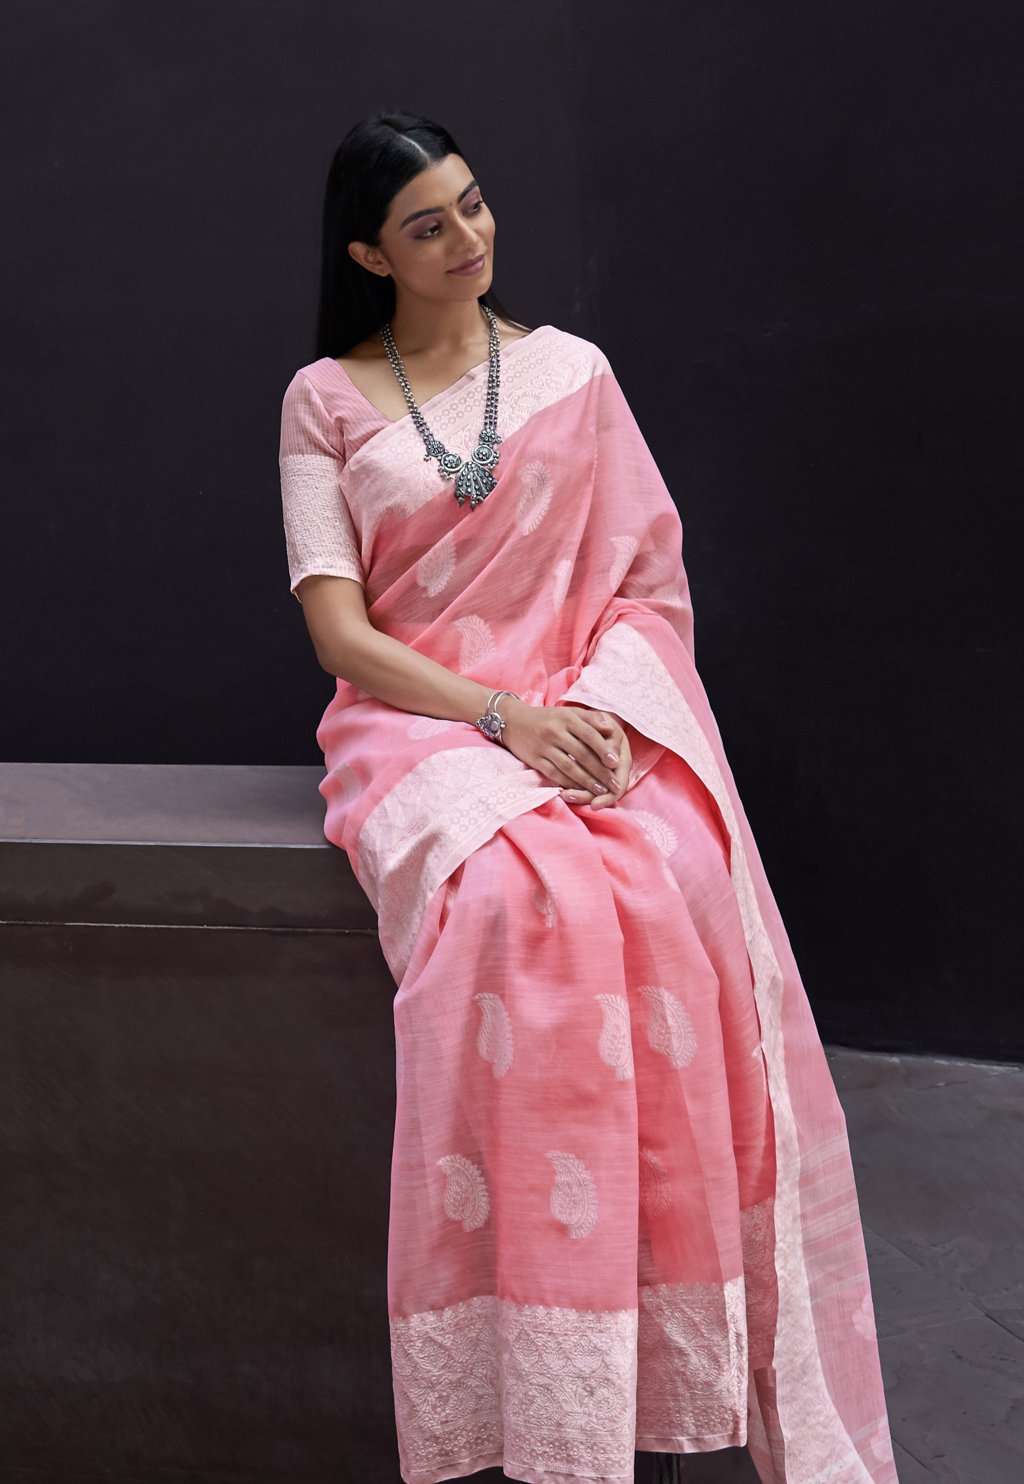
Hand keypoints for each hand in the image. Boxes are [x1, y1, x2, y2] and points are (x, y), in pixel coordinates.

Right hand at [498, 699, 631, 808]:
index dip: (604, 749)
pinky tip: (580, 790)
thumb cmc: (548, 718)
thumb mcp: (568, 712)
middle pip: (581, 754)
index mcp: (567, 718)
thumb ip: (591, 719)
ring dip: (587, 781)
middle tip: (614, 783)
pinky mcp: (535, 760)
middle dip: (600, 770)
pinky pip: (554, 774)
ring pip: (569, 767)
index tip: (616, 762)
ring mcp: (544, 747)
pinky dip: (568, 783)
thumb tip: (612, 729)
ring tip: (601, 790)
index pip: (589, 735)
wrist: (513, 721)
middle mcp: (555, 732)